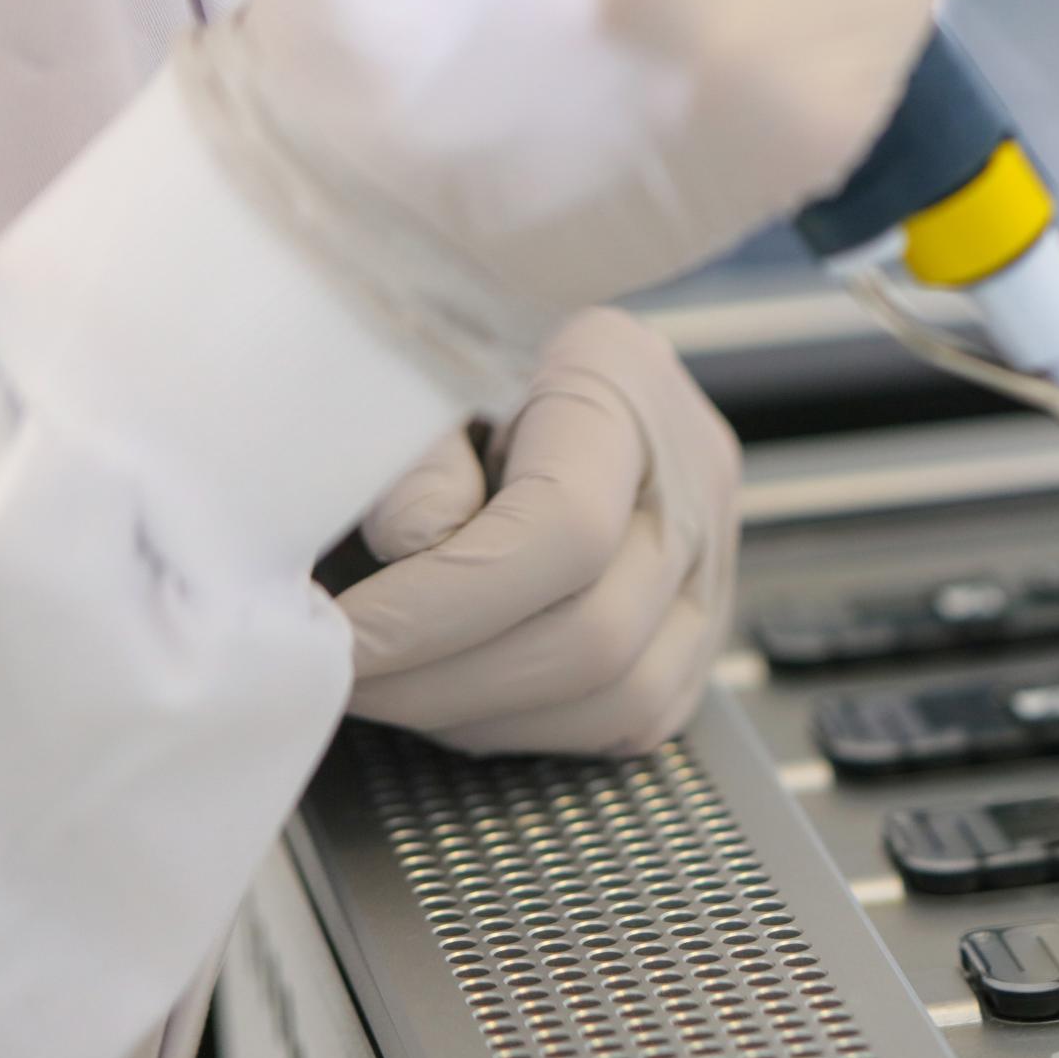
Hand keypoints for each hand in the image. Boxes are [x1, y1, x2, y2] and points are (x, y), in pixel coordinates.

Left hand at [340, 312, 742, 756]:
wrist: (498, 332)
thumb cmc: (436, 349)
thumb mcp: (403, 370)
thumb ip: (409, 455)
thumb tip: (415, 551)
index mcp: (623, 379)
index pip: (566, 530)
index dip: (441, 606)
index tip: (347, 632)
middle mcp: (692, 475)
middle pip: (598, 633)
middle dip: (447, 679)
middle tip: (346, 677)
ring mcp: (712, 556)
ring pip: (622, 695)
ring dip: (484, 713)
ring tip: (392, 687)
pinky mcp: (699, 622)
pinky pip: (635, 717)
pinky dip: (533, 725)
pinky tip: (458, 694)